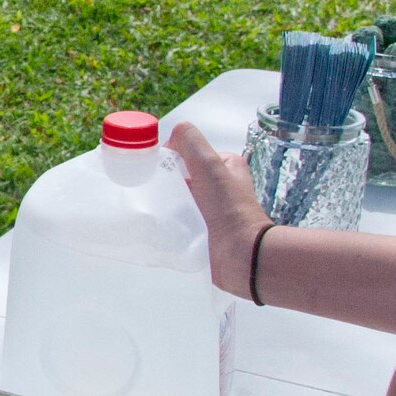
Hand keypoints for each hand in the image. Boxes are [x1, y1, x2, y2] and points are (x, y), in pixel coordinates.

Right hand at [168, 123, 272, 298]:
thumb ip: (190, 143)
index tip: (158, 170)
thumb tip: (171, 139)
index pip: (191, 154)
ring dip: (167, 204)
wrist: (241, 256)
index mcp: (227, 166)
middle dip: (167, 182)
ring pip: (179, 199)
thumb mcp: (210, 164)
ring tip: (155, 209)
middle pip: (183, 176)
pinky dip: (169, 222)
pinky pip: (180, 221)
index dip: (172, 158)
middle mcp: (221, 186)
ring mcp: (212, 210)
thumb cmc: (229, 209)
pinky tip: (161, 225)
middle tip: (154, 191)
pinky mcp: (204, 232)